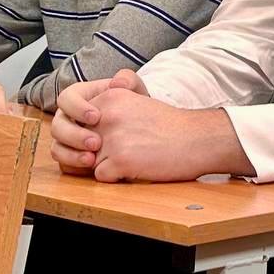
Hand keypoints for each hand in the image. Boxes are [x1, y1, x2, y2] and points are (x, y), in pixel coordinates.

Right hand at [51, 70, 147, 173]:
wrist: (138, 127)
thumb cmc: (131, 105)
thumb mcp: (133, 89)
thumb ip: (129, 80)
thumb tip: (118, 82)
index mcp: (78, 97)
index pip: (66, 98)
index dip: (76, 108)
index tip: (96, 117)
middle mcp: (67, 118)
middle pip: (58, 126)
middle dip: (75, 135)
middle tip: (96, 143)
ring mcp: (67, 139)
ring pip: (57, 147)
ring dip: (72, 155)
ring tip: (92, 160)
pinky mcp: (70, 156)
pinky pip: (63, 164)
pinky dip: (74, 167)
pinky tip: (91, 170)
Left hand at [85, 92, 250, 183]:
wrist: (196, 139)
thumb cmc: (168, 125)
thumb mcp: (134, 103)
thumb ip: (104, 109)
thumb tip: (76, 131)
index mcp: (109, 96)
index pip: (76, 121)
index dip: (87, 134)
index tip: (106, 136)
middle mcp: (107, 114)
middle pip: (79, 142)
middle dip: (94, 150)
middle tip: (121, 149)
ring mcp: (112, 137)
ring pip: (88, 161)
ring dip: (106, 164)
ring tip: (131, 156)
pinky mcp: (119, 160)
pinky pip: (100, 176)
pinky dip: (115, 177)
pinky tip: (135, 167)